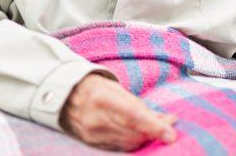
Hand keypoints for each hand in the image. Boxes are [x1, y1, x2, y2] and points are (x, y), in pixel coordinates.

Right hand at [61, 73, 176, 151]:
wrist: (64, 97)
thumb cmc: (95, 88)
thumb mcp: (116, 89)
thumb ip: (140, 106)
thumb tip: (166, 120)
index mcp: (103, 99)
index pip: (134, 116)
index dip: (154, 127)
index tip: (171, 134)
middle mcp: (96, 119)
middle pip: (133, 133)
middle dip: (153, 133)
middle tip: (168, 127)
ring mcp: (92, 134)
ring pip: (128, 143)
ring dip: (145, 139)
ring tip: (155, 130)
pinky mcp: (90, 143)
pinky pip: (118, 147)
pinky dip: (132, 142)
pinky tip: (139, 135)